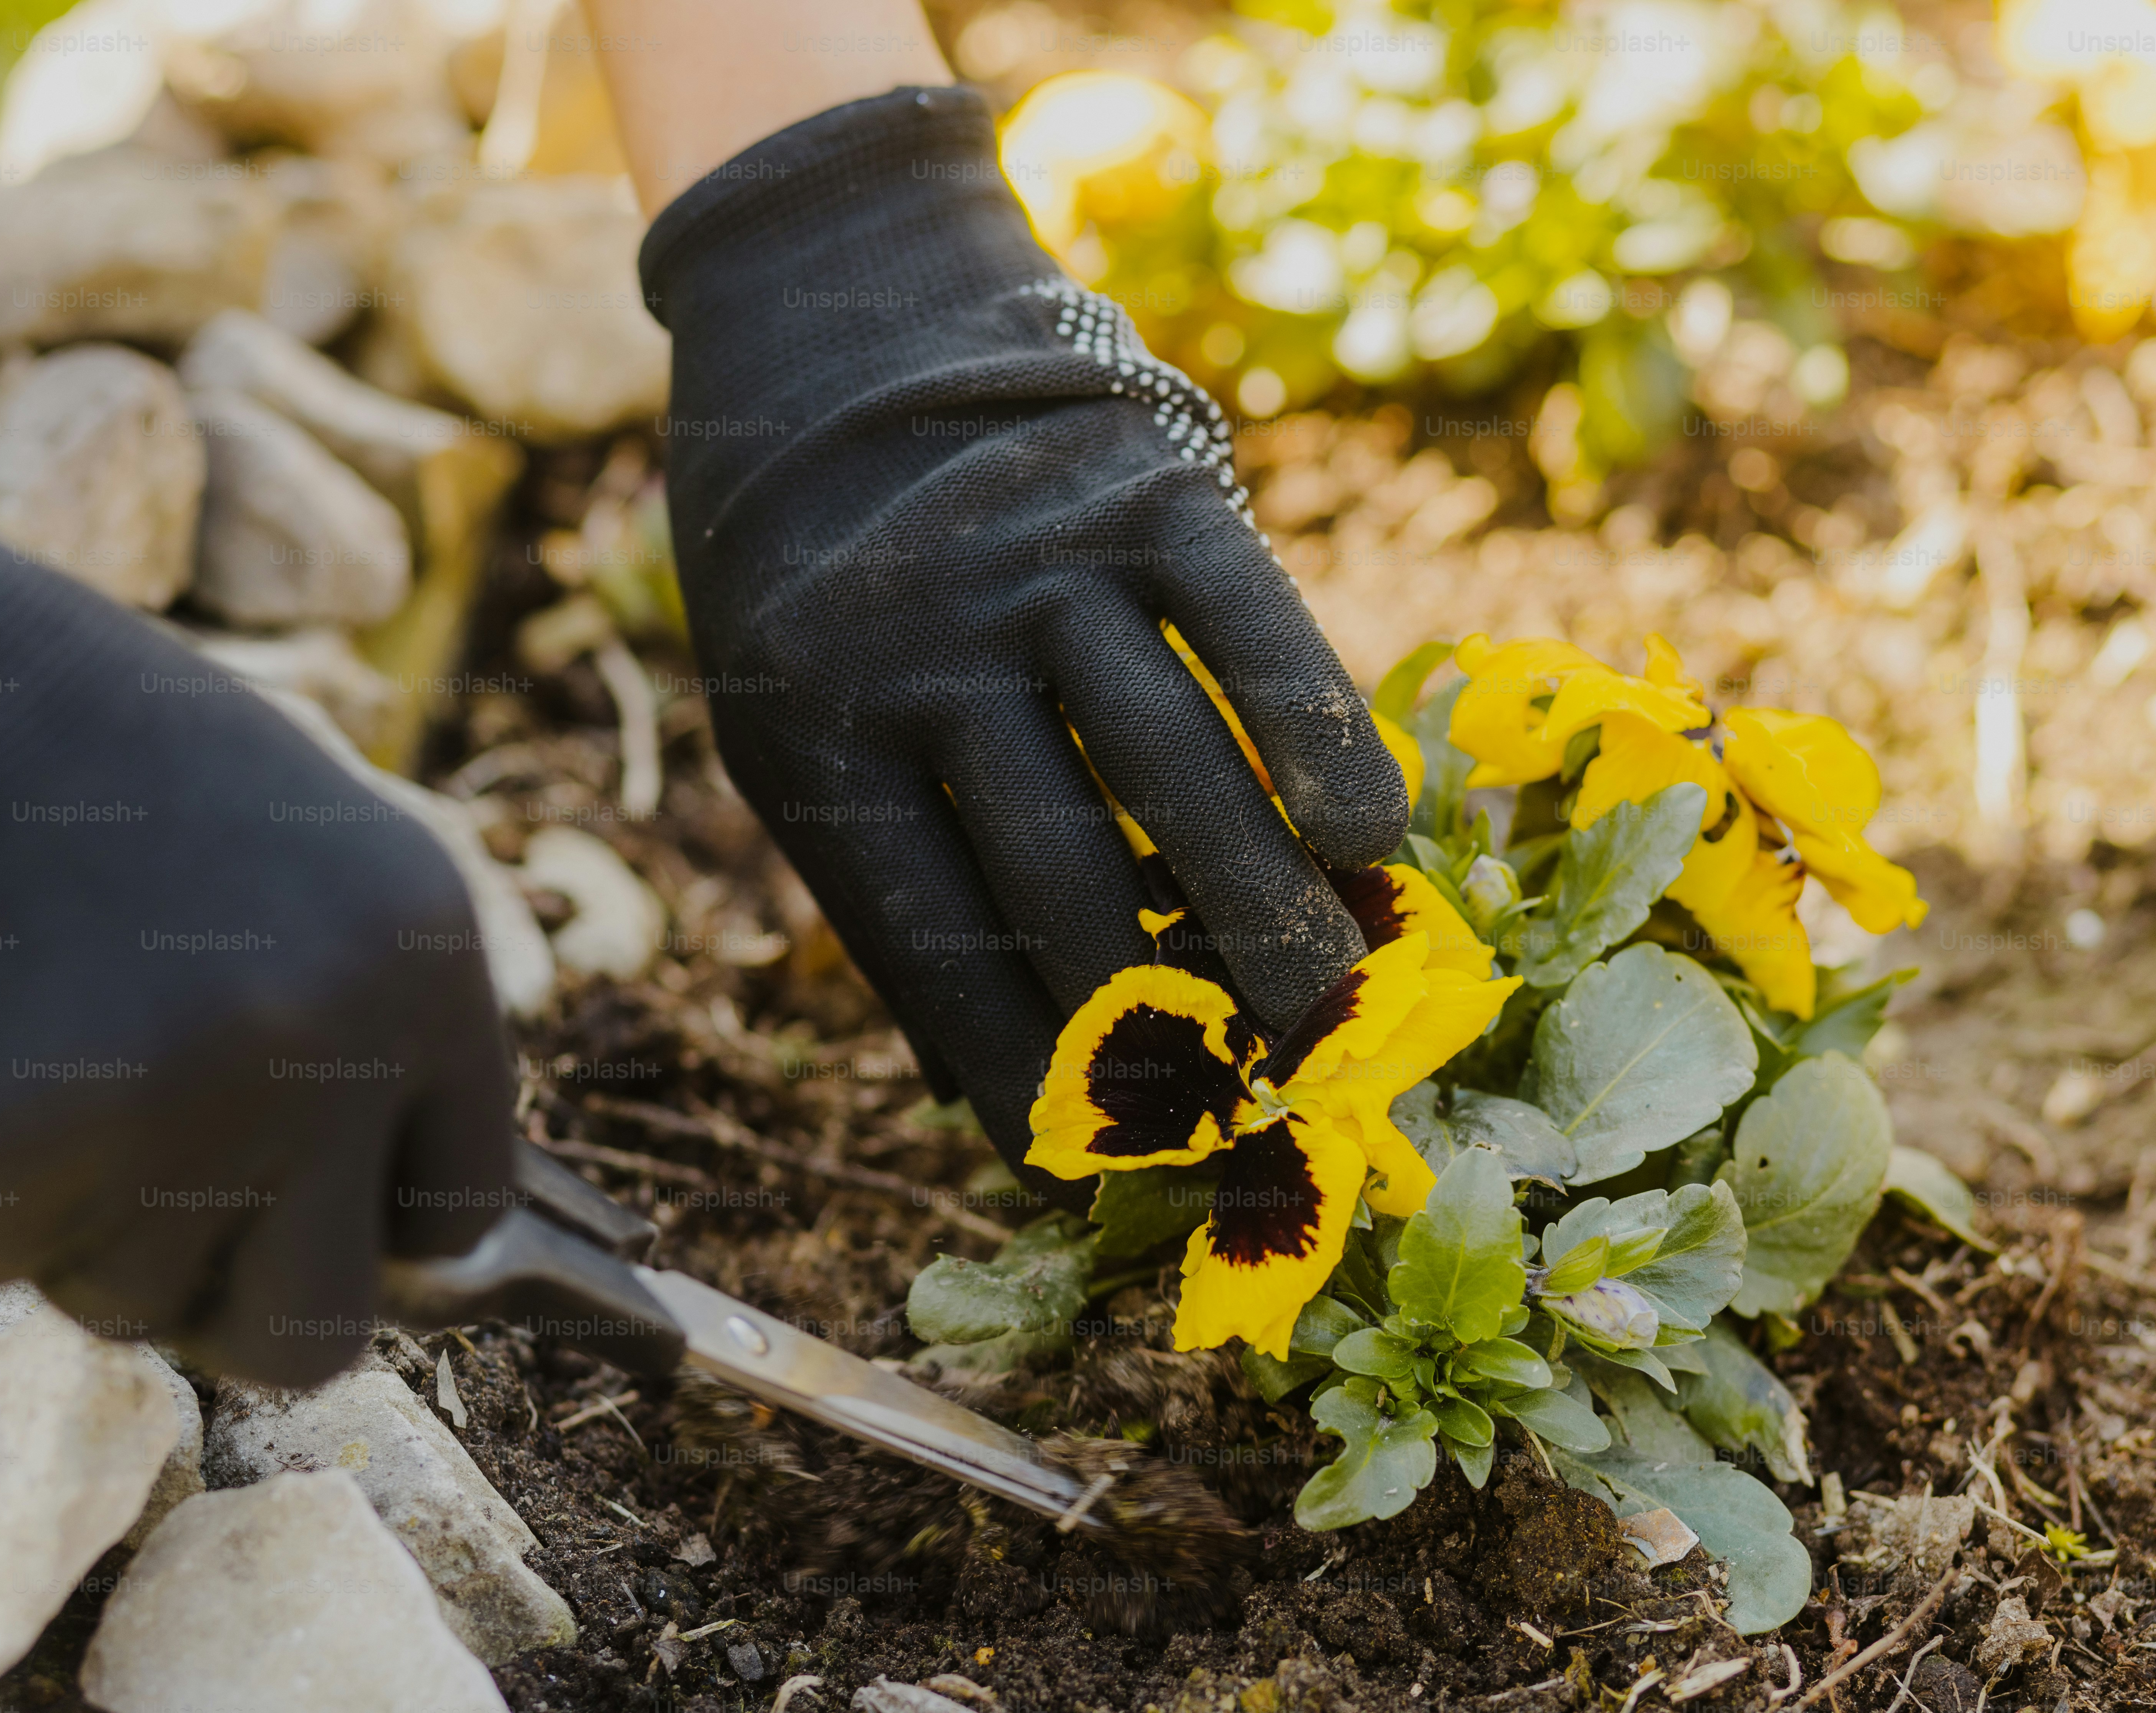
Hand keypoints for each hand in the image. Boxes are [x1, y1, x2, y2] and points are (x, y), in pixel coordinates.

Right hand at [0, 431, 513, 1384]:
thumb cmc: (84, 755)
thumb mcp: (299, 855)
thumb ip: (361, 1033)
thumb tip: (401, 1236)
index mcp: (423, 955)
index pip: (462, 1208)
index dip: (376, 1228)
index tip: (315, 1213)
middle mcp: (329, 1040)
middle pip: (317, 1330)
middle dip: (237, 1307)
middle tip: (166, 1225)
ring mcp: (178, 1103)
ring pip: (131, 1304)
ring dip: (78, 1224)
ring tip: (36, 1051)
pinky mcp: (10, 1149)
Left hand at [637, 88, 1409, 1188]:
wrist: (832, 299)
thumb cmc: (807, 549)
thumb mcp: (778, 702)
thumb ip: (878, 856)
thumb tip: (986, 1070)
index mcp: (808, 727)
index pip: (930, 939)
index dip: (1017, 1062)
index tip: (1087, 1152)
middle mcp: (922, 647)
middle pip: (1065, 874)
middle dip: (1162, 1014)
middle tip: (1248, 1106)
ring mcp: (1044, 557)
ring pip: (1179, 768)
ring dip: (1267, 907)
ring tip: (1332, 1016)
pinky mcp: (1148, 479)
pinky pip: (1257, 632)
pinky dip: (1325, 739)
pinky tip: (1377, 838)